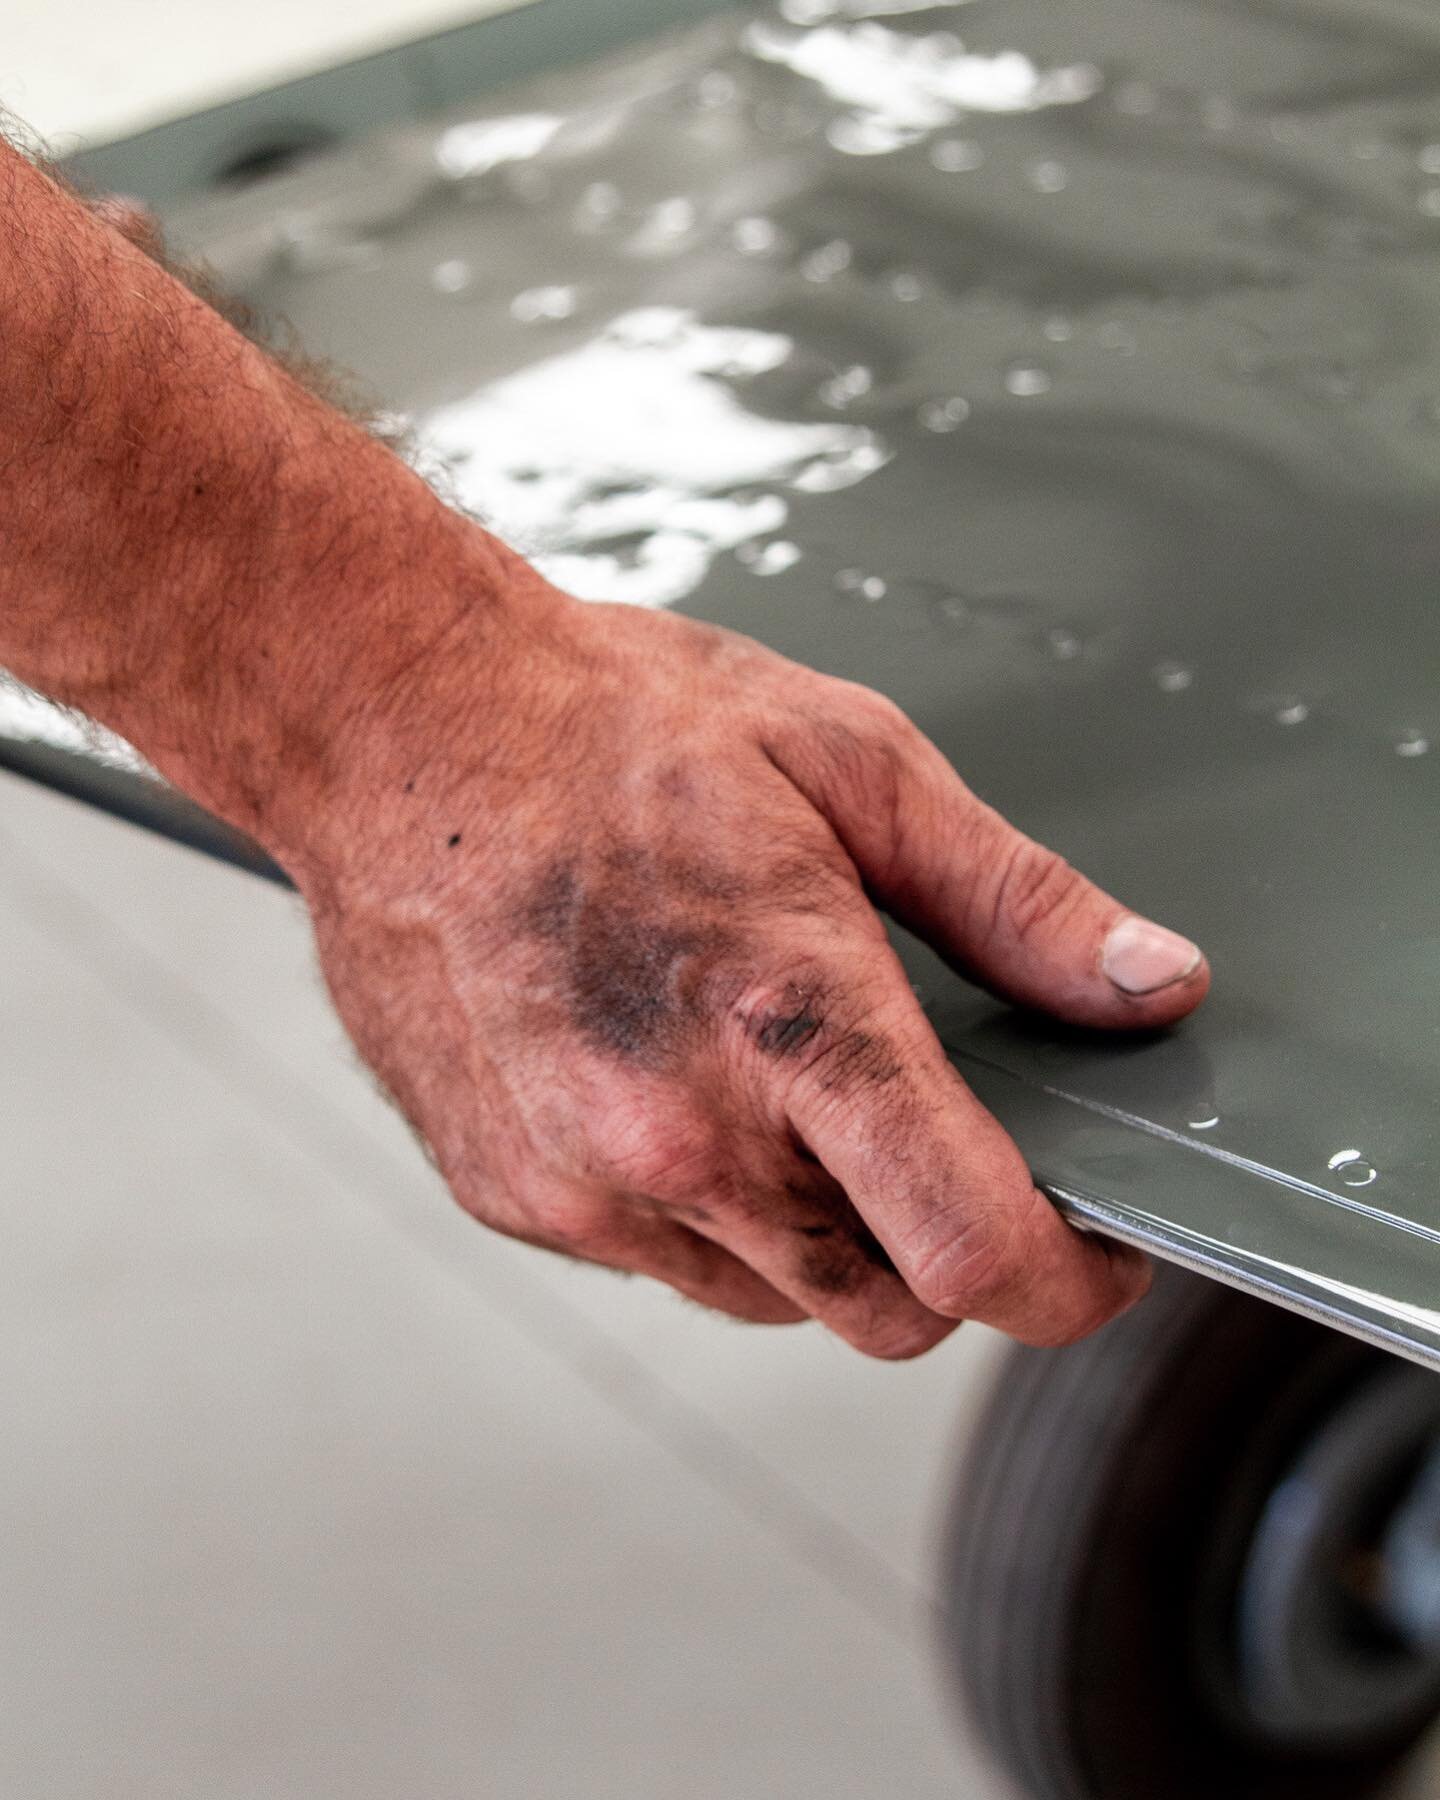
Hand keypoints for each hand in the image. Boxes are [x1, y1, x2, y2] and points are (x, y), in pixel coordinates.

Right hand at [293, 566, 1208, 1359]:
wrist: (396, 724)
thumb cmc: (610, 724)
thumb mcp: (852, 763)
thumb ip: (1016, 900)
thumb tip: (1151, 985)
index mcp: (786, 1020)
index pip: (969, 1247)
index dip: (1068, 1284)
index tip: (1093, 1253)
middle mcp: (676, 1137)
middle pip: (887, 1309)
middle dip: (950, 1253)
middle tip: (946, 1142)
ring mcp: (581, 1183)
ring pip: (774, 1300)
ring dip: (825, 1237)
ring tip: (792, 1090)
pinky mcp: (510, 1197)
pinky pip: (662, 1264)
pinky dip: (711, 1215)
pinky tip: (682, 1088)